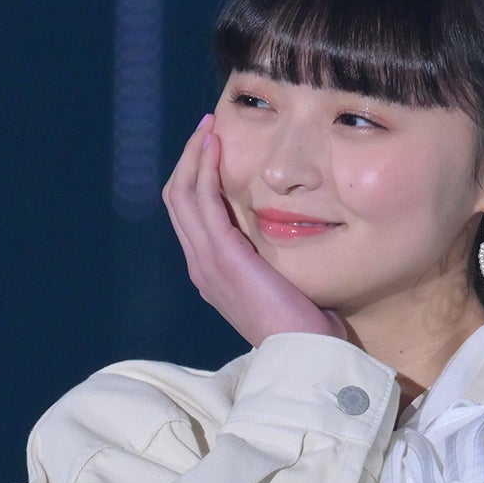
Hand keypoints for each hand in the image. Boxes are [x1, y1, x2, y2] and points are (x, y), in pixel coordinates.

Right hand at [161, 114, 347, 348]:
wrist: (304, 355)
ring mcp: (207, 262)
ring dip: (194, 156)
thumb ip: (272, 266)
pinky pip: (202, 201)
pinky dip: (205, 168)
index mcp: (213, 275)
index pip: (191, 218)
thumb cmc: (305, 329)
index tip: (216, 151)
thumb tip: (288, 246)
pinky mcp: (222, 256)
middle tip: (207, 129)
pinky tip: (217, 146)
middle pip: (178, 201)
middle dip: (191, 160)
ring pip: (182, 196)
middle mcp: (201, 267)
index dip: (198, 180)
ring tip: (209, 127)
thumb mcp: (282, 290)